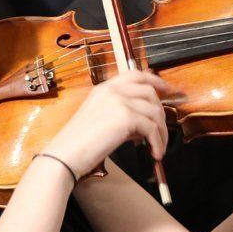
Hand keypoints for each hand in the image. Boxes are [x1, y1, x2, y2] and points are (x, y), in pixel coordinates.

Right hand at [43, 71, 172, 177]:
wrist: (64, 156)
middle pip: (149, 91)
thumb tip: (145, 123)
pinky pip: (152, 128)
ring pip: (154, 111)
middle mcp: (111, 90)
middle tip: (164, 129)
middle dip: (161, 111)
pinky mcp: (125, 117)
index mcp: (104, 88)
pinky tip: (155, 154)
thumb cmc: (78, 145)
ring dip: (161, 131)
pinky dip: (158, 142)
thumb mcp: (100, 120)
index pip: (135, 74)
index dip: (155, 80)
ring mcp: (119, 101)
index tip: (168, 89)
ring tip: (158, 147)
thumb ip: (121, 115)